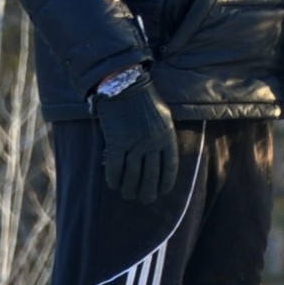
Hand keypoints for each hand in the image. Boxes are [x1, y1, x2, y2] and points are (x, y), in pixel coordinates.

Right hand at [93, 72, 180, 203]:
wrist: (124, 84)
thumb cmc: (145, 100)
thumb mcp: (164, 116)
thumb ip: (164, 136)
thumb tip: (162, 158)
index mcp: (167, 136)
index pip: (170, 166)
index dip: (165, 182)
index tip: (162, 192)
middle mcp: (152, 142)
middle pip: (150, 175)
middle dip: (147, 191)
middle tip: (144, 200)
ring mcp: (134, 142)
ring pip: (132, 174)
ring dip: (129, 188)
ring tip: (128, 195)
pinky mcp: (116, 141)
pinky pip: (114, 166)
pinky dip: (113, 177)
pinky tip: (113, 184)